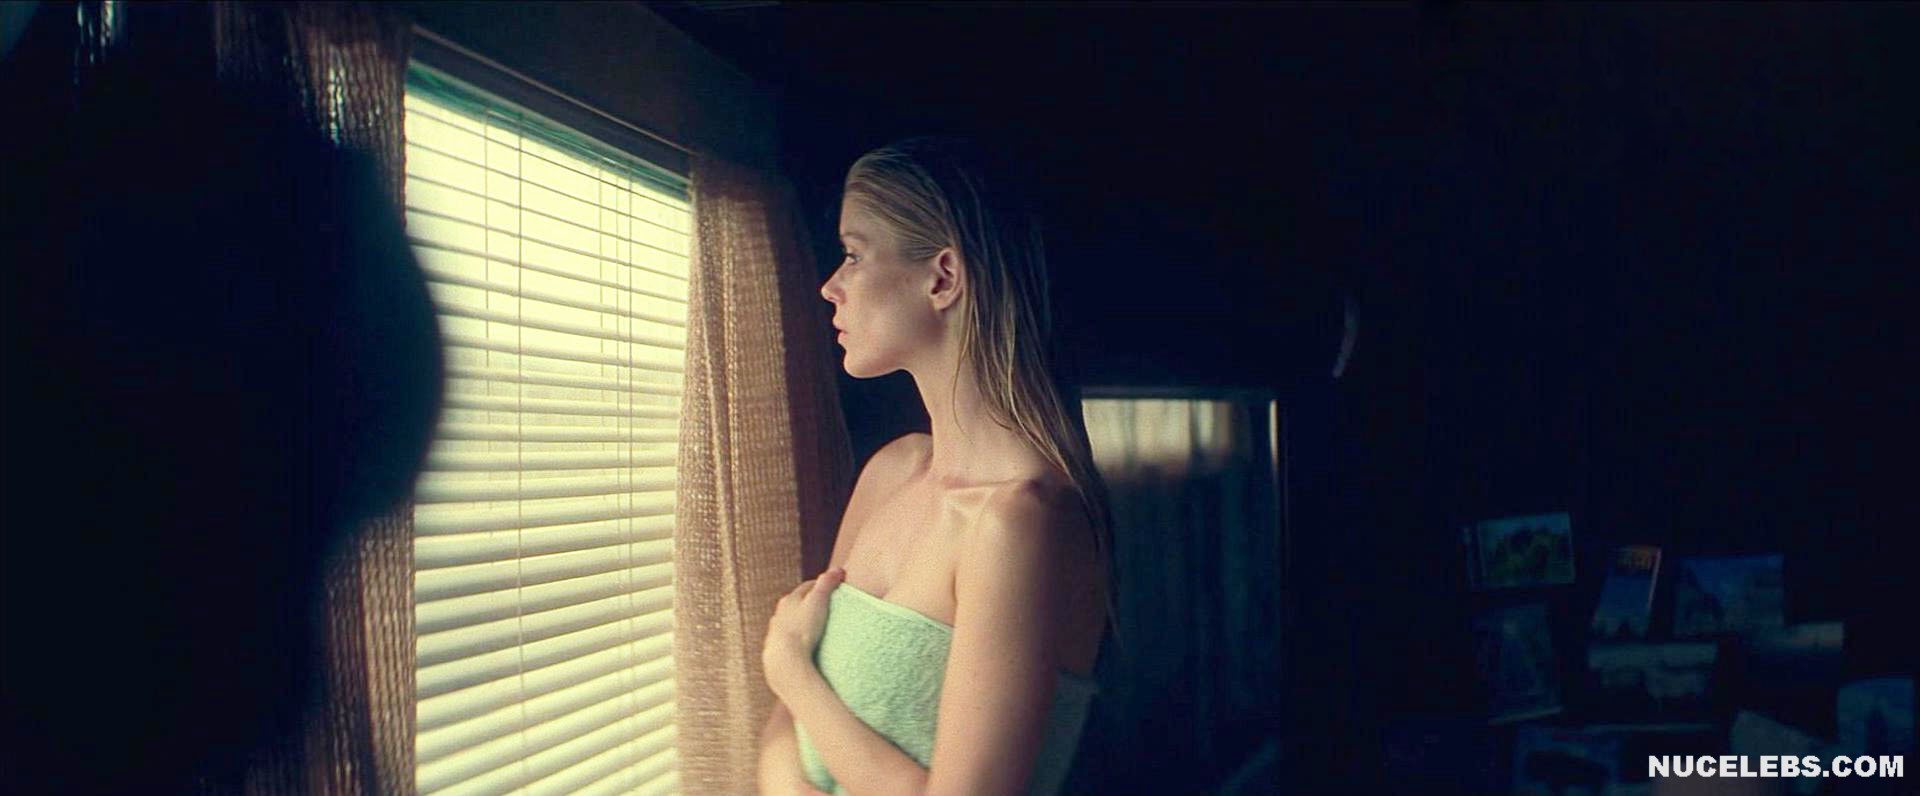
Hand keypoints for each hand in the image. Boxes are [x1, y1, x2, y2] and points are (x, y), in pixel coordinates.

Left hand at [762, 567, 844, 696]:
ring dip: (800, 622)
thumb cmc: (802, 629)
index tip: (833, 588)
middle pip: (796, 604)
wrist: (785, 660)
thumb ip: (827, 583)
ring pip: (790, 622)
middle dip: (809, 604)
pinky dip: (796, 639)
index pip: (807, 587)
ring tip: (815, 628)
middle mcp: (779, 614)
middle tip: (825, 607)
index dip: (820, 586)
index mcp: (789, 600)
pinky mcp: (776, 649)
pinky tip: (804, 646)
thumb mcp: (818, 602)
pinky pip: (788, 640)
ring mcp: (775, 632)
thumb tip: (838, 569)